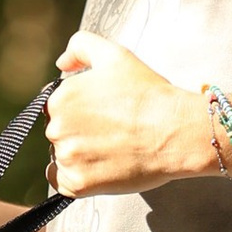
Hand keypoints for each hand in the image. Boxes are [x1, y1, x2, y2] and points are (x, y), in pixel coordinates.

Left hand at [46, 32, 223, 196]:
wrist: (175, 131)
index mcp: (59, 98)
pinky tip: (100, 168)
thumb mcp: (114, 55)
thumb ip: (81, 47)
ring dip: (81, 156)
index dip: (82, 111)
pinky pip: (63, 184)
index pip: (57, 108)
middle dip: (80, 133)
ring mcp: (67, 158)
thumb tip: (61, 64)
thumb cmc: (148, 94)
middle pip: (59, 133)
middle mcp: (56, 128)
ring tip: (113, 149)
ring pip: (62, 158)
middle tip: (113, 132)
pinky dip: (78, 178)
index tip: (105, 115)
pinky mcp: (78, 184)